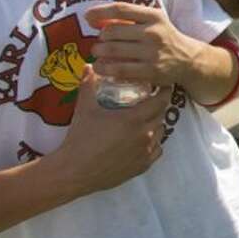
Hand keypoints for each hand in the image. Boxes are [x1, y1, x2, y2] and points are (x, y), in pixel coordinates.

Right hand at [52, 65, 171, 194]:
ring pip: (161, 132)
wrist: (74, 171)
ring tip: (144, 120)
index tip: (163, 85)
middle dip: (158, 106)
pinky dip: (153, 144)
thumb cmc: (80, 138)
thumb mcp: (84, 108)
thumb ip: (88, 84)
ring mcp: (145, 152)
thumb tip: (87, 66)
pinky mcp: (142, 166)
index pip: (161, 100)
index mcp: (134, 118)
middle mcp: (145, 134)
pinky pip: (156, 151)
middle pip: (161, 115)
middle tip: (150, 100)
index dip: (164, 91)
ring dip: (155, 124)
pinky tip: (141, 140)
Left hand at [85, 3, 200, 86]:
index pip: (121, 8)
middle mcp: (153, 32)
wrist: (188, 59)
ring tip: (98, 54)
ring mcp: (152, 53)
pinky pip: (119, 69)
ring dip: (99, 53)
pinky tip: (101, 68)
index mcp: (153, 16)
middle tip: (99, 43)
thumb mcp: (153, 20)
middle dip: (100, 38)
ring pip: (113, 51)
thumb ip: (130, 17)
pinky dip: (105, 69)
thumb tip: (95, 18)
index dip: (100, 11)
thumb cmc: (164, 37)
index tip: (87, 17)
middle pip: (113, 31)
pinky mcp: (150, 71)